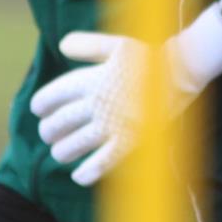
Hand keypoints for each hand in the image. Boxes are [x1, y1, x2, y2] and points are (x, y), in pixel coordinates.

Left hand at [28, 1, 221, 186]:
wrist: (183, 71)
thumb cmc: (150, 58)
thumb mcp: (117, 45)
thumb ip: (88, 45)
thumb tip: (61, 46)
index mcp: (91, 79)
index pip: (54, 95)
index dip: (41, 104)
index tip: (39, 110)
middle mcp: (97, 102)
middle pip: (60, 123)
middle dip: (49, 131)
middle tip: (49, 134)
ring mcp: (113, 124)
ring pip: (75, 144)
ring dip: (63, 151)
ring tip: (61, 153)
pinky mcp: (130, 140)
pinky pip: (103, 162)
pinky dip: (89, 172)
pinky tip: (79, 176)